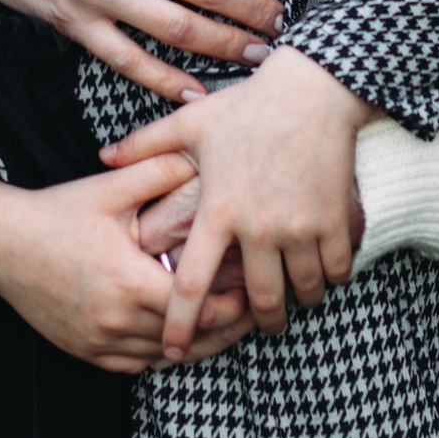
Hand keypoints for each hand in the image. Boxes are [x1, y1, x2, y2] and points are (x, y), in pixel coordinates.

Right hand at [0, 154, 251, 371]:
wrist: (1, 245)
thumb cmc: (57, 214)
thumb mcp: (109, 189)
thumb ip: (159, 171)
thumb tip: (201, 157)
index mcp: (128, 283)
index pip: (196, 308)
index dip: (231, 305)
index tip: (251, 289)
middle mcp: (115, 321)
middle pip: (187, 340)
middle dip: (225, 328)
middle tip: (251, 312)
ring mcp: (99, 342)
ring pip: (164, 358)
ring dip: (196, 345)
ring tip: (224, 325)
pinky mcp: (86, 352)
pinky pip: (136, 364)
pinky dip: (162, 353)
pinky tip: (179, 334)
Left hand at [103, 51, 377, 356]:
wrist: (315, 87)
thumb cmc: (249, 105)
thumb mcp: (193, 122)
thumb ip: (146, 145)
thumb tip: (102, 156)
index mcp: (218, 211)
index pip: (191, 284)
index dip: (180, 325)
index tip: (173, 350)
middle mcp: (258, 228)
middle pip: (258, 302)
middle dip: (259, 323)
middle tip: (260, 323)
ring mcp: (299, 227)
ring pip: (301, 293)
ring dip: (299, 302)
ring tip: (295, 299)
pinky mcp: (335, 221)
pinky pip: (336, 271)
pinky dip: (331, 278)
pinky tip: (325, 272)